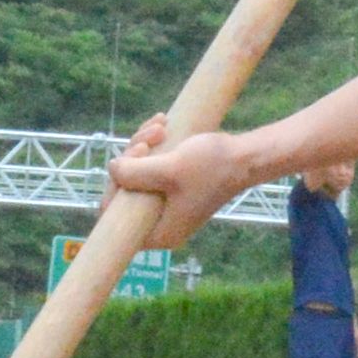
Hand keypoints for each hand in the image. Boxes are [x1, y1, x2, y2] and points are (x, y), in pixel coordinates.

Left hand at [119, 121, 259, 216]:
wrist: (246, 157)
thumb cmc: (212, 168)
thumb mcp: (168, 170)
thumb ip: (134, 173)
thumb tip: (111, 169)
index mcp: (160, 233)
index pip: (116, 219)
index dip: (115, 187)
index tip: (131, 159)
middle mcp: (161, 224)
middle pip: (125, 192)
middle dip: (132, 159)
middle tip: (149, 138)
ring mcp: (167, 205)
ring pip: (137, 175)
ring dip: (143, 145)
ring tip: (161, 125)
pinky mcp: (173, 188)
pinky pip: (151, 168)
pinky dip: (153, 147)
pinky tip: (162, 124)